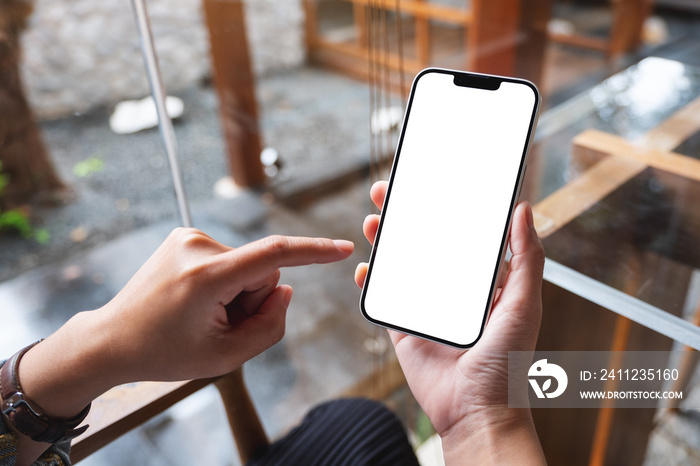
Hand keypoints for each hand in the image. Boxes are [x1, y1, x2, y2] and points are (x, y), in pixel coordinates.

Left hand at [18, 230, 353, 418]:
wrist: (111, 339)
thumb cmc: (164, 352)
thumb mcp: (225, 356)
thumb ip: (270, 325)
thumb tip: (284, 289)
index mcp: (207, 277)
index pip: (274, 255)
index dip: (314, 252)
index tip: (343, 248)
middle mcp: (197, 246)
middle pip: (261, 271)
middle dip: (252, 299)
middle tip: (219, 324)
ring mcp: (188, 237)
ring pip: (245, 265)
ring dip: (236, 292)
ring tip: (201, 313)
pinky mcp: (185, 237)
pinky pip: (228, 259)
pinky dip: (223, 281)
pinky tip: (195, 300)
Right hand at [355, 181, 545, 463]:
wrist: (477, 411)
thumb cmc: (508, 362)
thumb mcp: (525, 303)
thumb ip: (526, 257)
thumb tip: (523, 209)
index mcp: (481, 282)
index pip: (457, 235)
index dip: (442, 208)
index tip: (428, 182)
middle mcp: (451, 291)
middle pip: (422, 244)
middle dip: (404, 217)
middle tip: (387, 191)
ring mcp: (425, 308)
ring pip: (399, 266)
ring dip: (384, 242)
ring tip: (373, 219)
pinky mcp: (403, 328)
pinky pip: (383, 300)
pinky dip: (370, 282)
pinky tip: (365, 267)